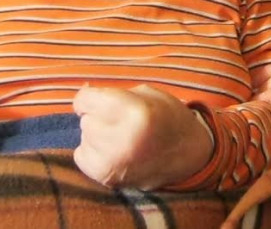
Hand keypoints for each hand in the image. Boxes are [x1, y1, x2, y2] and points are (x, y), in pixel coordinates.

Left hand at [73, 84, 213, 188]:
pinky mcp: (108, 178)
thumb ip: (114, 93)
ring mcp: (114, 161)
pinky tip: (113, 150)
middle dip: (98, 116)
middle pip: (86, 120)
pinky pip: (82, 156)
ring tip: (120, 136)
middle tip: (119, 121)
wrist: (189, 154)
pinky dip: (93, 152)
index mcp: (136, 111)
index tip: (98, 100)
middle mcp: (123, 138)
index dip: (90, 98)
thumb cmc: (168, 117)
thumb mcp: (147, 94)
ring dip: (96, 134)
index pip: (85, 100)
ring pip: (84, 137)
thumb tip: (84, 93)